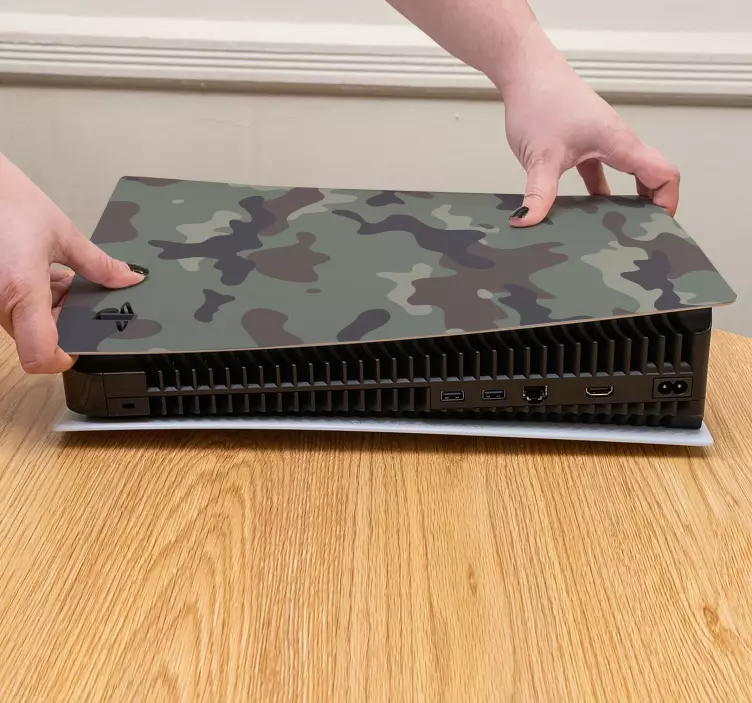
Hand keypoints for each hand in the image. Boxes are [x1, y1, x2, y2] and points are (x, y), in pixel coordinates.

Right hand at [0, 154, 144, 372]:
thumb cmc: (7, 203)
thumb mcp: (62, 234)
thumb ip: (97, 263)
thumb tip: (128, 278)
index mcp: (22, 292)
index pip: (40, 355)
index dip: (65, 360)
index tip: (86, 347)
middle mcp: (2, 303)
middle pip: (42, 337)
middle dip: (69, 321)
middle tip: (86, 296)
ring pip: (32, 323)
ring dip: (55, 307)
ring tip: (64, 276)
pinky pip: (20, 308)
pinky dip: (40, 298)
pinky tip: (49, 272)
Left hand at [502, 51, 679, 226]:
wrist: (525, 70)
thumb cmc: (541, 100)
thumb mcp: (541, 157)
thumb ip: (539, 193)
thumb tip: (528, 221)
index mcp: (620, 143)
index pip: (664, 174)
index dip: (668, 202)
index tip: (659, 226)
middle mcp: (616, 140)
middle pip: (649, 176)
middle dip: (649, 205)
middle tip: (638, 234)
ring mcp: (600, 140)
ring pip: (624, 173)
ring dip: (623, 199)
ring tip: (612, 227)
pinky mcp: (582, 141)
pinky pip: (599, 169)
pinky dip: (597, 189)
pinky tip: (579, 208)